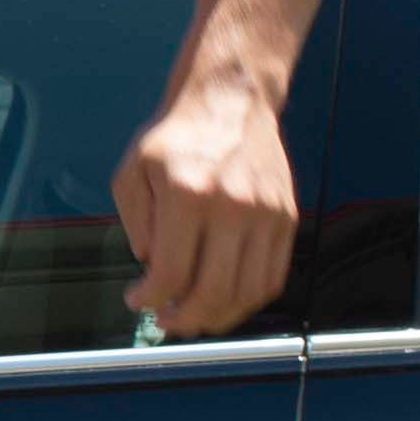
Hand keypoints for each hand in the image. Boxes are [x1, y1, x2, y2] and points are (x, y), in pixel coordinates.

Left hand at [114, 65, 299, 338]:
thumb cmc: (176, 137)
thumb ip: (136, 224)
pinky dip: (248, 299)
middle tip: (166, 321)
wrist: (231, 99)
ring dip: (219, 318)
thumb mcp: (133, 171)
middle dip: (184, 320)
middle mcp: (233, 206)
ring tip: (195, 316)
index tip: (137, 302)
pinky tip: (225, 299)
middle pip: (214, 292)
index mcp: (188, 194)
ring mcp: (266, 213)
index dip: (150, 300)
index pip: (172, 273)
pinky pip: (272, 276)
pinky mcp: (286, 216)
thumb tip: (152, 268)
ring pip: (248, 293)